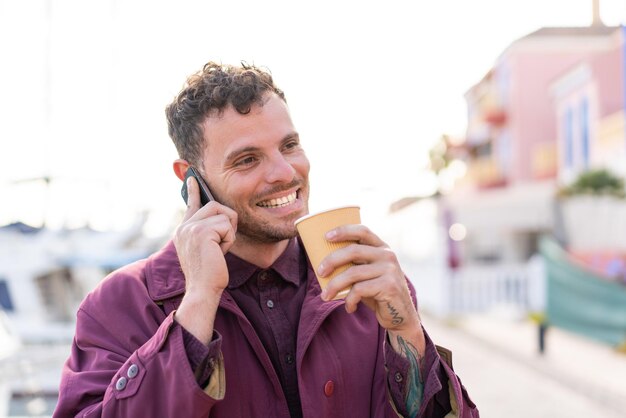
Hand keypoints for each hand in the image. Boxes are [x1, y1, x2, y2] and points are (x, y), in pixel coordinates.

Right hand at [173, 176, 236, 343]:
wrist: (202, 290)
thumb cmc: (209, 275)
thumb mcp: (206, 249)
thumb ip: (207, 232)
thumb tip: (221, 218)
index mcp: (183, 231)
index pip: (190, 205)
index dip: (193, 190)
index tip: (192, 178)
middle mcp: (184, 227)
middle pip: (215, 206)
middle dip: (227, 222)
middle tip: (223, 243)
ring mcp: (191, 228)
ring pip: (223, 215)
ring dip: (228, 233)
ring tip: (219, 250)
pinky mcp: (201, 231)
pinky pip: (227, 226)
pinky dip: (229, 239)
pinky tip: (220, 253)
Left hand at [318, 225, 424, 352]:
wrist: (401, 316)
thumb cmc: (377, 293)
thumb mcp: (367, 274)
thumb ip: (355, 264)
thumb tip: (324, 263)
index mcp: (382, 248)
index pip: (362, 231)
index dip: (344, 231)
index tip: (326, 236)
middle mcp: (388, 256)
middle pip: (353, 251)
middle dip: (332, 261)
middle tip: (320, 272)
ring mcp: (390, 270)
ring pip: (353, 273)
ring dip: (334, 285)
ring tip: (325, 296)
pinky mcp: (389, 286)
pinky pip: (359, 290)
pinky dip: (349, 300)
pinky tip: (349, 307)